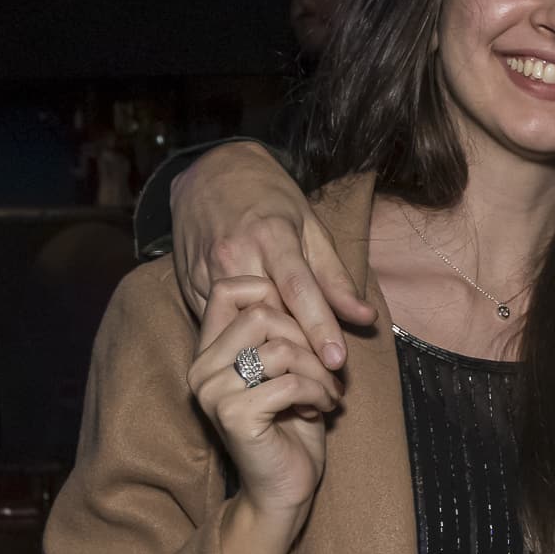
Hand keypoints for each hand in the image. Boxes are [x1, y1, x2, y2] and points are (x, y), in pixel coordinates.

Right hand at [169, 142, 377, 367]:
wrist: (209, 175)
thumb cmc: (270, 200)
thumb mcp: (310, 226)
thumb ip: (335, 277)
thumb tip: (365, 318)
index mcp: (270, 235)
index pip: (299, 289)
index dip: (319, 327)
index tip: (337, 361)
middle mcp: (235, 255)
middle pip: (271, 315)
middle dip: (300, 349)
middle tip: (330, 378)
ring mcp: (206, 272)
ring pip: (243, 326)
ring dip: (273, 352)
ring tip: (303, 372)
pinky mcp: (189, 287)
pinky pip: (221, 325)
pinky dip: (246, 342)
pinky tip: (266, 354)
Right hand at [188, 277, 341, 523]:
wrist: (282, 489)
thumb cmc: (291, 426)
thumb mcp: (287, 369)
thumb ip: (281, 331)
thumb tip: (302, 292)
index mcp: (209, 351)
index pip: (227, 289)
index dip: (273, 294)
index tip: (303, 328)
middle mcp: (201, 368)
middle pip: (261, 313)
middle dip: (308, 339)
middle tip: (327, 369)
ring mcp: (213, 392)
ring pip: (280, 348)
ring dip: (319, 370)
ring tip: (327, 393)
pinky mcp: (233, 415)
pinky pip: (290, 382)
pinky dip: (318, 393)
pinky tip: (322, 410)